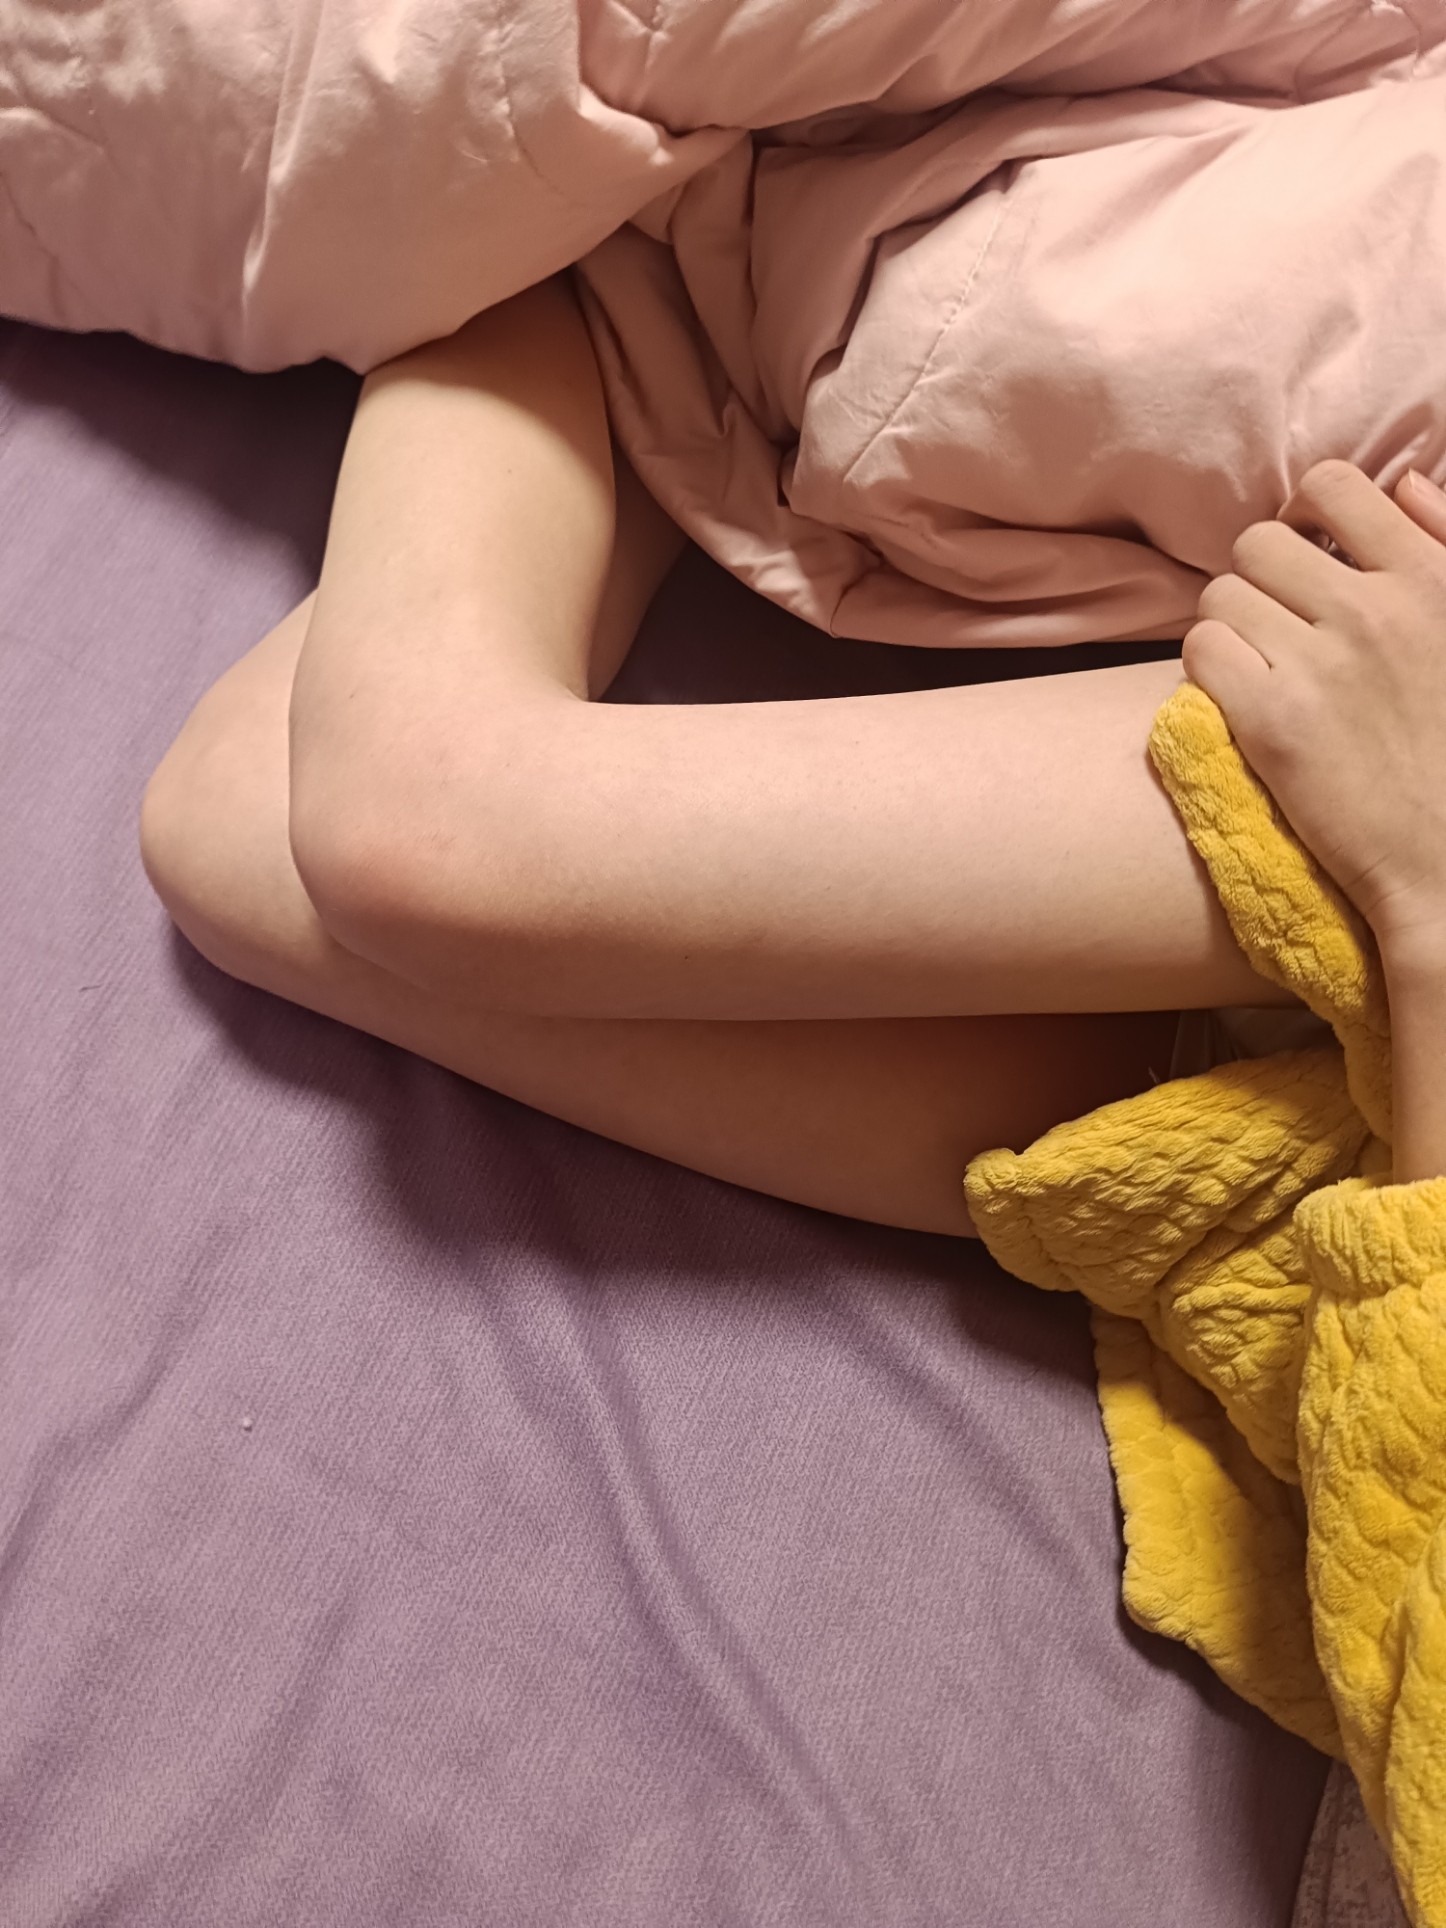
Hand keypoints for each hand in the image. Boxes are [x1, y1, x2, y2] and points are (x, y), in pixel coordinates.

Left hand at [1183, 459, 1445, 975]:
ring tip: (1261, 664)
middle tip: (1279, 624)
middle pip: (1260, 543)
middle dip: (1260, 578)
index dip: (1305, 515)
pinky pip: (1201, 650)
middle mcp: (1371, 610)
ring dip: (1231, 625)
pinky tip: (1241, 697)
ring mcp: (1318, 665)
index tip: (1308, 555)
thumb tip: (1407, 484)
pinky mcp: (1271, 723)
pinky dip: (1210, 669)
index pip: (1333, 486)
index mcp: (1429, 578)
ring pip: (1221, 595)